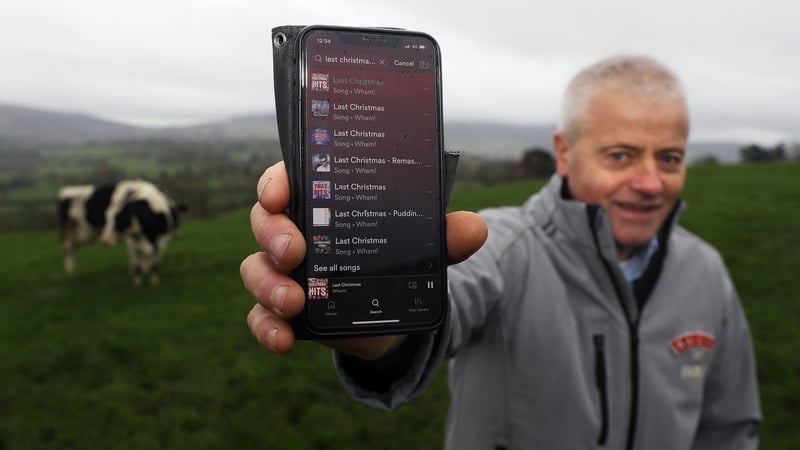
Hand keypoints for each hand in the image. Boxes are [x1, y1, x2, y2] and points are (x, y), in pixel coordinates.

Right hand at [240, 161, 487, 357]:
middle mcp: (297, 231)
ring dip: (268, 284)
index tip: (280, 193)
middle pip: (265, 221)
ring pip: (256, 269)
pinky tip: (284, 339)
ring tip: (294, 302)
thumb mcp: (422, 246)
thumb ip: (445, 236)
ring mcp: (286, 272)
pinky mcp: (285, 310)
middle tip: (295, 251)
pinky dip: (267, 328)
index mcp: (323, 201)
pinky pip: (261, 316)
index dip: (276, 181)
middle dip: (273, 234)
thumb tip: (474, 229)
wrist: (393, 311)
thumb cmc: (397, 259)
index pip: (289, 179)